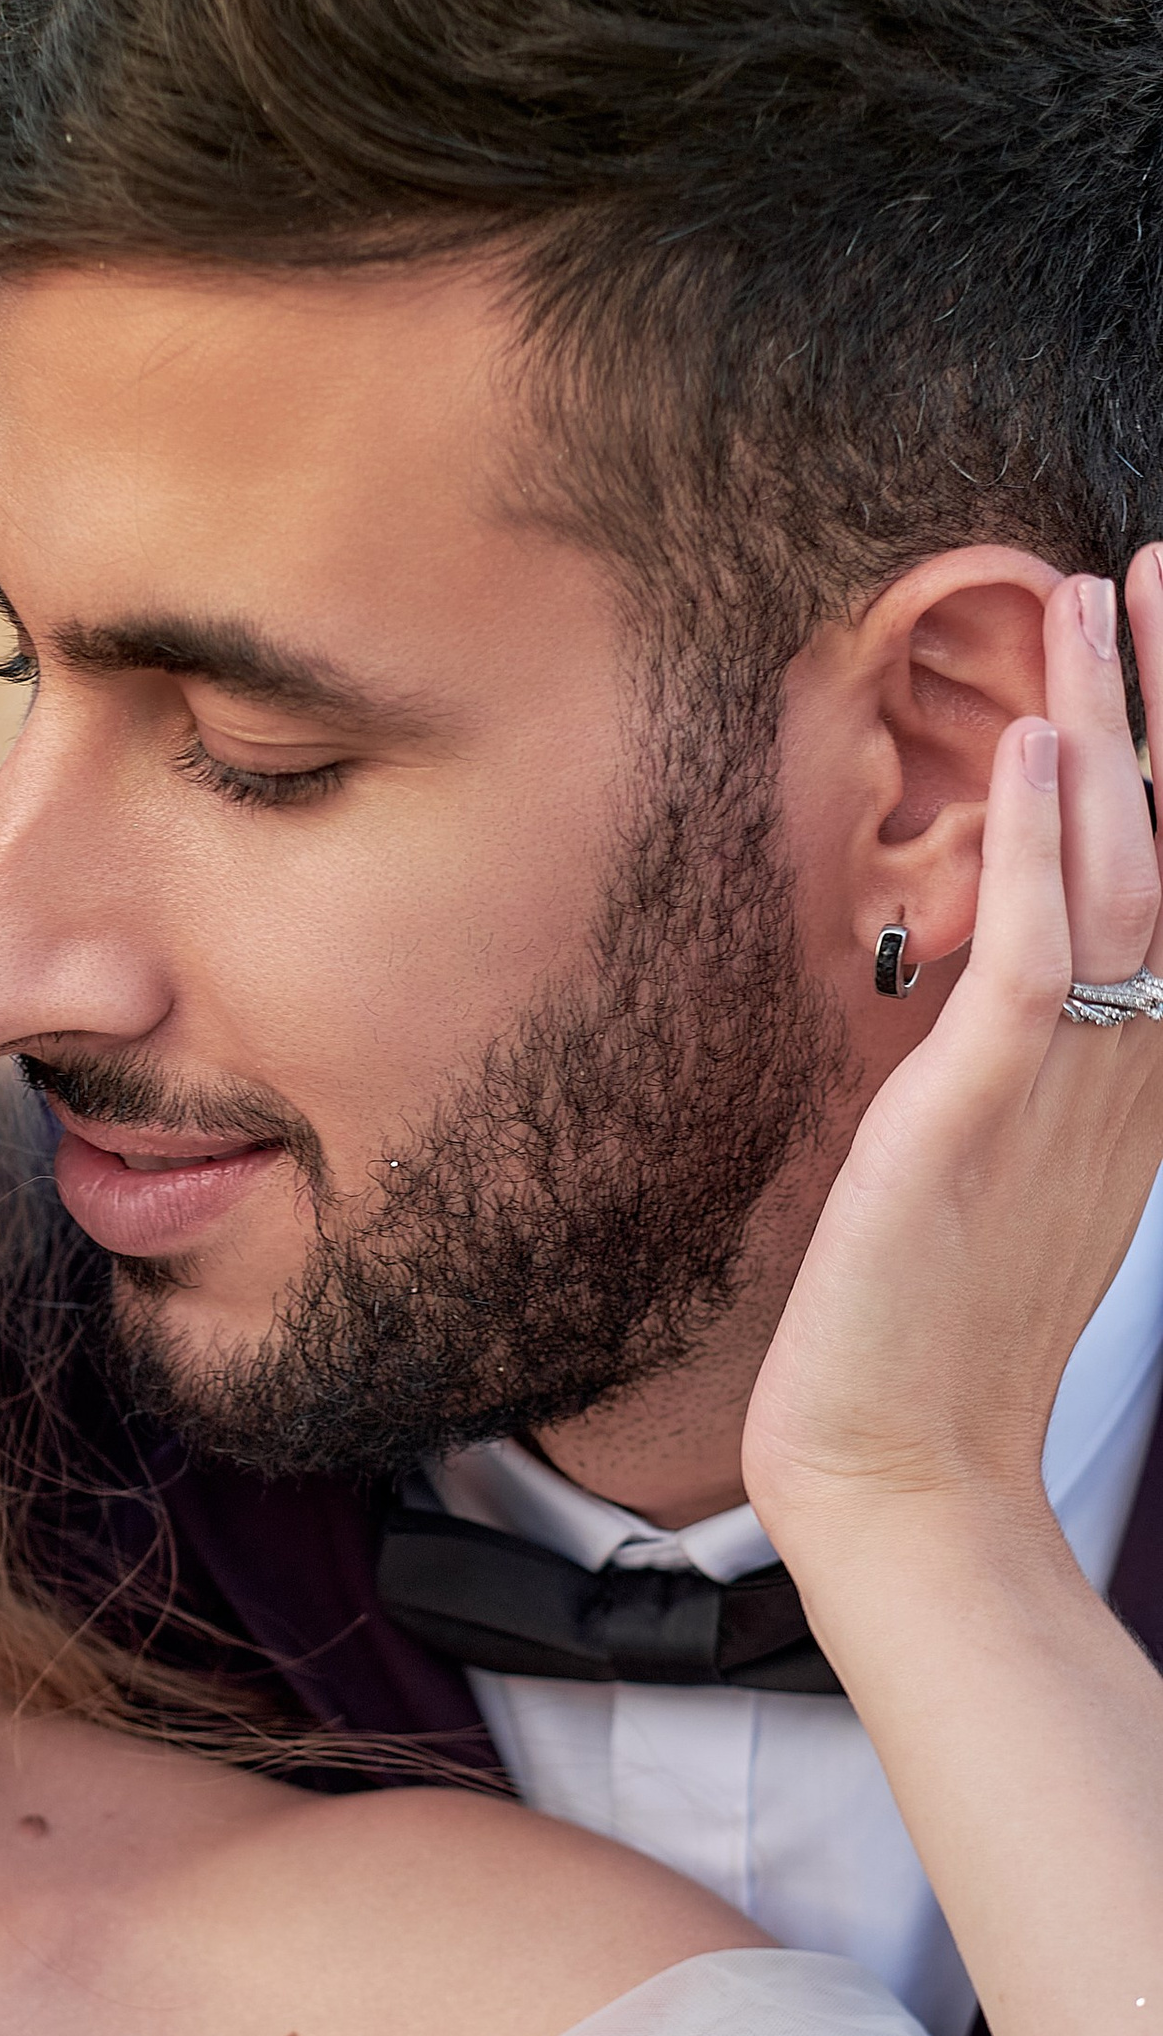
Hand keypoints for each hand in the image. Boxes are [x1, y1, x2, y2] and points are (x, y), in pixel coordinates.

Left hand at [744, 563, 1162, 1562]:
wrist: (897, 1470)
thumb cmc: (925, 1335)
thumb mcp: (997, 1172)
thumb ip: (1013, 1068)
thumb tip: (995, 980)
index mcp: (1129, 1078)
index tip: (1159, 642)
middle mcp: (1124, 1067)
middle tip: (1154, 565)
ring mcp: (1065, 1085)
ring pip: (1118, 871)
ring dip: (1104, 725)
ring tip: (1086, 599)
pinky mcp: (980, 1111)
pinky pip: (1033, 952)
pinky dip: (1038, 842)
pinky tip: (1034, 744)